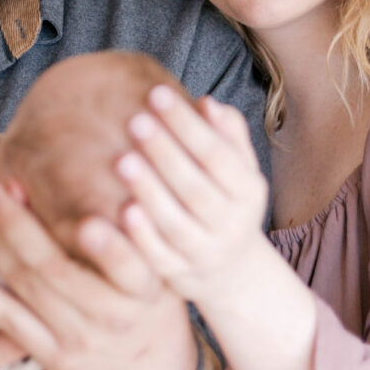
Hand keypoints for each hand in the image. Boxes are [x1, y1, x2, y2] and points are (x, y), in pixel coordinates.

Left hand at [0, 180, 198, 369]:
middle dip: (15, 222)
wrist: (149, 366)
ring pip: (26, 286)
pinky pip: (8, 320)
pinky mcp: (52, 358)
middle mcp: (113, 316)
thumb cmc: (145, 294)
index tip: (89, 223)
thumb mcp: (157, 261)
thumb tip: (98, 162)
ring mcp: (79, 340)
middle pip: (56, 266)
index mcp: (145, 287)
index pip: (128, 265)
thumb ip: (132, 228)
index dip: (110, 248)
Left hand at [115, 86, 268, 312]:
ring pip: (176, 224)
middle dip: (165, 152)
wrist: (232, 271)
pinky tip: (121, 210)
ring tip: (121, 160)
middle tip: (135, 120)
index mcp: (248, 191)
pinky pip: (160, 258)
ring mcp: (205, 253)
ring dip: (149, 192)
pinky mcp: (179, 276)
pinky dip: (142, 237)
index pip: (218, 155)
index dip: (188, 125)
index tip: (157, 93)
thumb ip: (227, 135)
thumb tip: (207, 103)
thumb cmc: (227, 201)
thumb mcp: (240, 170)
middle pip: (196, 188)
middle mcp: (231, 225)